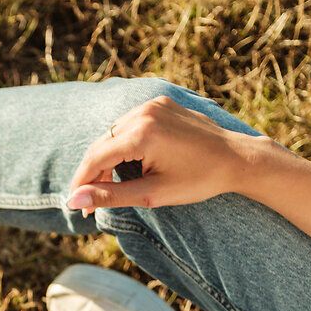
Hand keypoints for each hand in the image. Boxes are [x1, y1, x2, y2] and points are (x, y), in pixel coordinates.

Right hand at [66, 96, 268, 211]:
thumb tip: (74, 201)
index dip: (82, 183)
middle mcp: (144, 112)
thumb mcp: (151, 194)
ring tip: (112, 185)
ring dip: (107, 159)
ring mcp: (153, 105)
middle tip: (91, 203)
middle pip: (102, 144)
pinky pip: (130, 124)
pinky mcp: (161, 104)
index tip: (76, 206)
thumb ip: (109, 196)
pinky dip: (124, 144)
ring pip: (113, 134)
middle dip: (93, 173)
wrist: (237, 158)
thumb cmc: (198, 180)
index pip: (96, 158)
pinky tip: (131, 164)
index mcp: (142, 134)